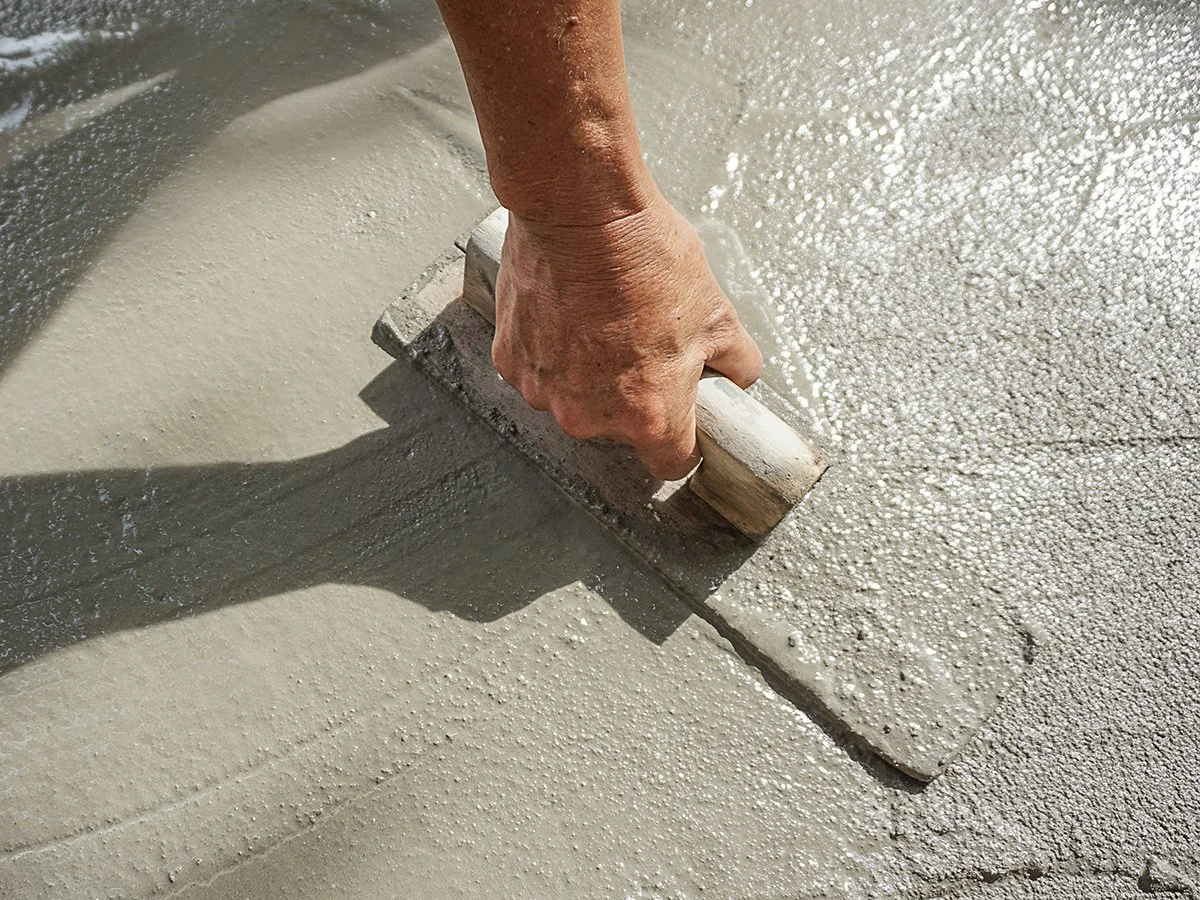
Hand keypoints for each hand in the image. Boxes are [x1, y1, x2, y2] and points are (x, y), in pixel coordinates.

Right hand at [492, 196, 762, 479]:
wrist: (579, 210)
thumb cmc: (647, 258)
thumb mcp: (718, 311)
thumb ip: (737, 361)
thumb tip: (739, 375)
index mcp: (648, 415)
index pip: (670, 463)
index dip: (683, 442)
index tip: (684, 420)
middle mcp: (590, 417)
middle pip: (618, 428)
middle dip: (632, 396)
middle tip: (642, 343)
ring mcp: (545, 390)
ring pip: (574, 398)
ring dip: (587, 373)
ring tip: (602, 319)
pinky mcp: (510, 359)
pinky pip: (539, 369)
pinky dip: (552, 349)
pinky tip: (567, 310)